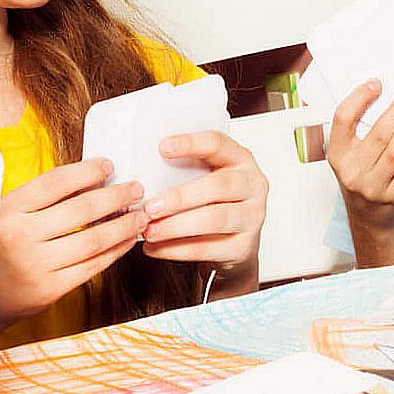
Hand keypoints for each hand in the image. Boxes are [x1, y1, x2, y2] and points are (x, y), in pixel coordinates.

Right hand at [0, 158, 145, 337]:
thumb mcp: (6, 214)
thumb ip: (40, 198)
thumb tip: (92, 180)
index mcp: (9, 209)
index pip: (57, 181)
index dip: (88, 170)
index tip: (109, 166)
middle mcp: (20, 236)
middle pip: (81, 209)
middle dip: (116, 196)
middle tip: (136, 189)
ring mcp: (36, 265)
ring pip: (93, 239)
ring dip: (123, 226)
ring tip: (140, 216)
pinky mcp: (49, 289)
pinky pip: (92, 266)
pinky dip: (115, 251)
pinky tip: (127, 241)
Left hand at [141, 128, 269, 279]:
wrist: (234, 239)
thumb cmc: (213, 201)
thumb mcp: (204, 178)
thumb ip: (182, 172)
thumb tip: (141, 178)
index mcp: (239, 159)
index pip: (217, 144)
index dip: (191, 144)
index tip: (162, 148)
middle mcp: (251, 185)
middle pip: (218, 186)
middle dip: (180, 197)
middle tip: (150, 207)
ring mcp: (252, 216)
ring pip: (214, 219)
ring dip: (176, 226)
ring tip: (149, 230)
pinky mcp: (243, 246)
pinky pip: (209, 248)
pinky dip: (178, 249)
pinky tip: (156, 247)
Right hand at [325, 81, 393, 233]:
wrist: (368, 220)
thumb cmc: (361, 182)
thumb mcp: (349, 158)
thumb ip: (359, 133)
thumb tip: (385, 100)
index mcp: (337, 155)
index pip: (343, 118)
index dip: (360, 97)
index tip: (376, 85)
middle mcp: (352, 171)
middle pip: (378, 132)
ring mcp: (372, 186)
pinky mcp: (393, 196)